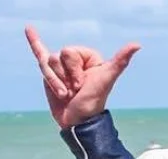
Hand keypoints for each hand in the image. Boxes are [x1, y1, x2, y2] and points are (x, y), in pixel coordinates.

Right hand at [24, 25, 140, 127]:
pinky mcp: (50, 75)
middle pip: (57, 57)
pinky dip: (33, 41)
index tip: (83, 84)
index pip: (69, 52)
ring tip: (66, 94)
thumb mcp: (106, 79)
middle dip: (64, 77)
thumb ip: (120, 61)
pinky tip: (29, 29)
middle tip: (75, 90)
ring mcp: (62, 67)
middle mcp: (75, 60)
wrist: (78, 121)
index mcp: (89, 57)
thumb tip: (137, 44)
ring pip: (46, 64)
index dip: (73, 70)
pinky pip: (39, 53)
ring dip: (54, 83)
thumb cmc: (93, 101)